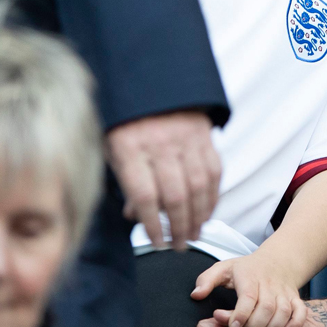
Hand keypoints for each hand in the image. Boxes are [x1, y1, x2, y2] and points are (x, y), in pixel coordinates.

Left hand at [106, 110, 219, 250]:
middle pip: (175, 196)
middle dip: (179, 227)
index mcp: (130, 148)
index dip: (153, 226)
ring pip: (199, 186)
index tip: (157, 242)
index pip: (145, 197)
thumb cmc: (127, 121)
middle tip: (179, 245)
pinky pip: (214, 170)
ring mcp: (185, 138)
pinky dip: (213, 195)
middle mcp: (160, 144)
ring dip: (199, 216)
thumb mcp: (112, 149)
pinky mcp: (204, 135)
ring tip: (195, 233)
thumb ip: (124, 182)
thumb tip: (135, 216)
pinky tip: (207, 210)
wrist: (152, 81)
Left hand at [191, 252, 306, 326]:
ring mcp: (284, 291)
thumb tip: (195, 295)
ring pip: (282, 312)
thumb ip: (207, 280)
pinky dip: (295, 323)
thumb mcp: (224, 269)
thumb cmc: (246, 269)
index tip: (232, 326)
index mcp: (250, 276)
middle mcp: (269, 284)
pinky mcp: (295, 298)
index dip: (241, 314)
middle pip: (266, 308)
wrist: (276, 260)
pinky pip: (300, 311)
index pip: (248, 296)